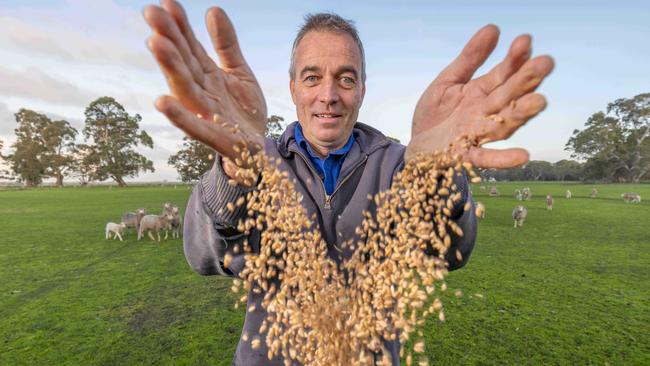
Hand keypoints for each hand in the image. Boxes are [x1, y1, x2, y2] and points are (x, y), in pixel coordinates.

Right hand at [144, 0, 266, 164]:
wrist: (258, 148)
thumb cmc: (243, 110)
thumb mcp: (239, 71)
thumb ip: (226, 44)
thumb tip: (212, 10)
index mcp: (206, 75)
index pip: (190, 47)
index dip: (180, 26)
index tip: (167, 2)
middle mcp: (201, 92)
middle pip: (183, 63)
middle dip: (169, 38)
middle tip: (152, 13)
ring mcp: (206, 114)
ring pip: (185, 88)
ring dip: (170, 67)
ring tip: (155, 43)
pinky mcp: (215, 136)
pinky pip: (195, 126)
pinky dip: (179, 115)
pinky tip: (161, 101)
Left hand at [405, 25, 553, 168]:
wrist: (416, 145)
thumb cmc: (435, 114)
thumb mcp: (449, 80)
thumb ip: (470, 58)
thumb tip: (493, 28)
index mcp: (483, 91)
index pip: (504, 72)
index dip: (515, 57)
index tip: (525, 40)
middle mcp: (487, 112)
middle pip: (510, 95)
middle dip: (527, 79)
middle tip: (545, 63)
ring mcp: (478, 134)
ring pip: (505, 123)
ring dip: (522, 113)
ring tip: (539, 101)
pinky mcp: (466, 155)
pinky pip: (486, 157)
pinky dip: (504, 158)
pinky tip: (523, 156)